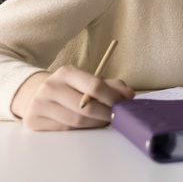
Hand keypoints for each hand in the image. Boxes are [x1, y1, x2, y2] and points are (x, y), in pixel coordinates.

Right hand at [11, 66, 133, 130]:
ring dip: (96, 123)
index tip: (123, 104)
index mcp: (66, 72)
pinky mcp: (33, 121)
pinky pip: (65, 129)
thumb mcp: (89, 80)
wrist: (37, 94)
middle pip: (86, 107)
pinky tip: (88, 124)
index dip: (112, 97)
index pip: (94, 86)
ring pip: (76, 121)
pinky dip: (81, 129)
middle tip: (116, 117)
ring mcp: (39, 105)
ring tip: (104, 120)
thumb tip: (129, 95)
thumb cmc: (71, 88)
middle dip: (106, 114)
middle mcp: (50, 87)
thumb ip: (112, 85)